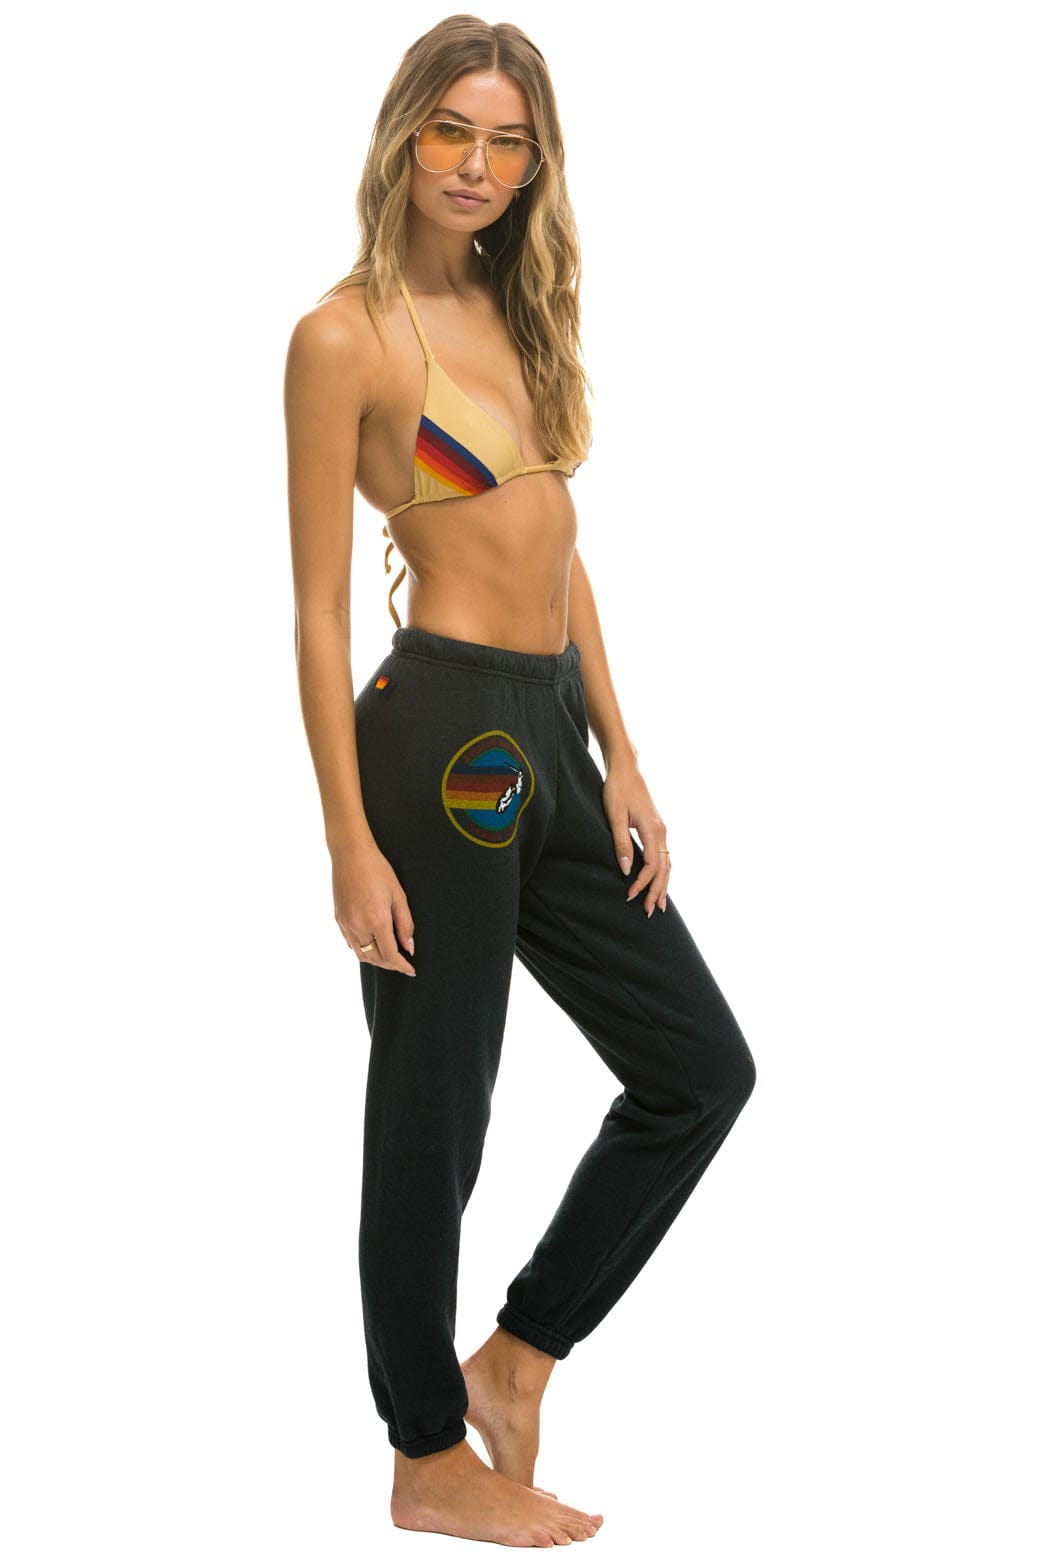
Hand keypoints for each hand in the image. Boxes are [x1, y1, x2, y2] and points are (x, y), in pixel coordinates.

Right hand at [330, 837, 415, 975]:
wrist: (350, 854)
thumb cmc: (378, 870)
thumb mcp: (398, 896)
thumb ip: (405, 924)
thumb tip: (409, 947)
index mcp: (376, 920)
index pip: (390, 955)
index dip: (402, 966)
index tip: (411, 970)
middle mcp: (358, 926)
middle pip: (375, 959)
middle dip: (390, 964)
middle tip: (402, 962)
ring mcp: (346, 924)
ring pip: (361, 955)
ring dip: (376, 959)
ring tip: (388, 954)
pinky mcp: (338, 919)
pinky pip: (351, 943)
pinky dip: (362, 949)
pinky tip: (372, 942)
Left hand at [602, 764, 670, 916]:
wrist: (626, 770)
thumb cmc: (617, 790)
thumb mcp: (614, 816)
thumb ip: (620, 843)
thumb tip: (626, 870)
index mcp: (652, 829)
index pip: (652, 865)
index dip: (643, 883)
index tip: (630, 896)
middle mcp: (661, 831)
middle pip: (664, 868)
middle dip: (657, 891)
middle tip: (649, 912)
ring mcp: (661, 830)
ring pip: (667, 863)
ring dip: (663, 884)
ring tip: (658, 904)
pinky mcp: (657, 829)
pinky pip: (664, 856)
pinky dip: (663, 872)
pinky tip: (660, 882)